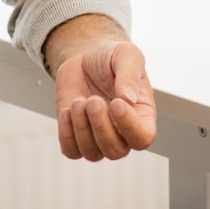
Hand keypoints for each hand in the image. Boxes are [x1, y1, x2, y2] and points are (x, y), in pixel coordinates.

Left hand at [53, 39, 156, 160]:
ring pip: (92, 153)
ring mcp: (98, 137)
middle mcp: (122, 132)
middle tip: (93, 100)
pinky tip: (68, 110)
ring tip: (79, 101)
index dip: (130, 127)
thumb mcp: (127, 54)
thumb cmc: (111, 58)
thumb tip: (128, 98)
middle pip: (116, 151)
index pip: (143, 137)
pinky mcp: (76, 135)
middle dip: (101, 127)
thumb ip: (130, 74)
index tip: (116, 103)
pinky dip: (66, 133)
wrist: (85, 57)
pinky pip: (71, 150)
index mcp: (141, 115)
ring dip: (82, 128)